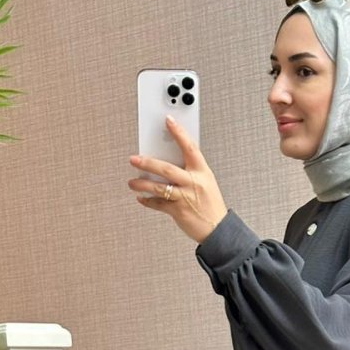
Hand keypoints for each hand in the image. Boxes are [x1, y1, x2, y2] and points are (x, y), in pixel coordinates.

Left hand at [128, 117, 226, 243]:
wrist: (217, 229)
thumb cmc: (210, 204)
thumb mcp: (205, 182)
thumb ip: (189, 171)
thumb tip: (167, 160)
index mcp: (202, 172)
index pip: (190, 148)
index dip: (179, 133)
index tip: (168, 120)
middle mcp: (193, 183)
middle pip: (167, 169)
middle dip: (148, 163)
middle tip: (134, 159)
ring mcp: (185, 198)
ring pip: (159, 188)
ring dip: (142, 184)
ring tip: (132, 182)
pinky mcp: (178, 211)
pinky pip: (159, 204)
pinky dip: (148, 201)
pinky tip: (141, 198)